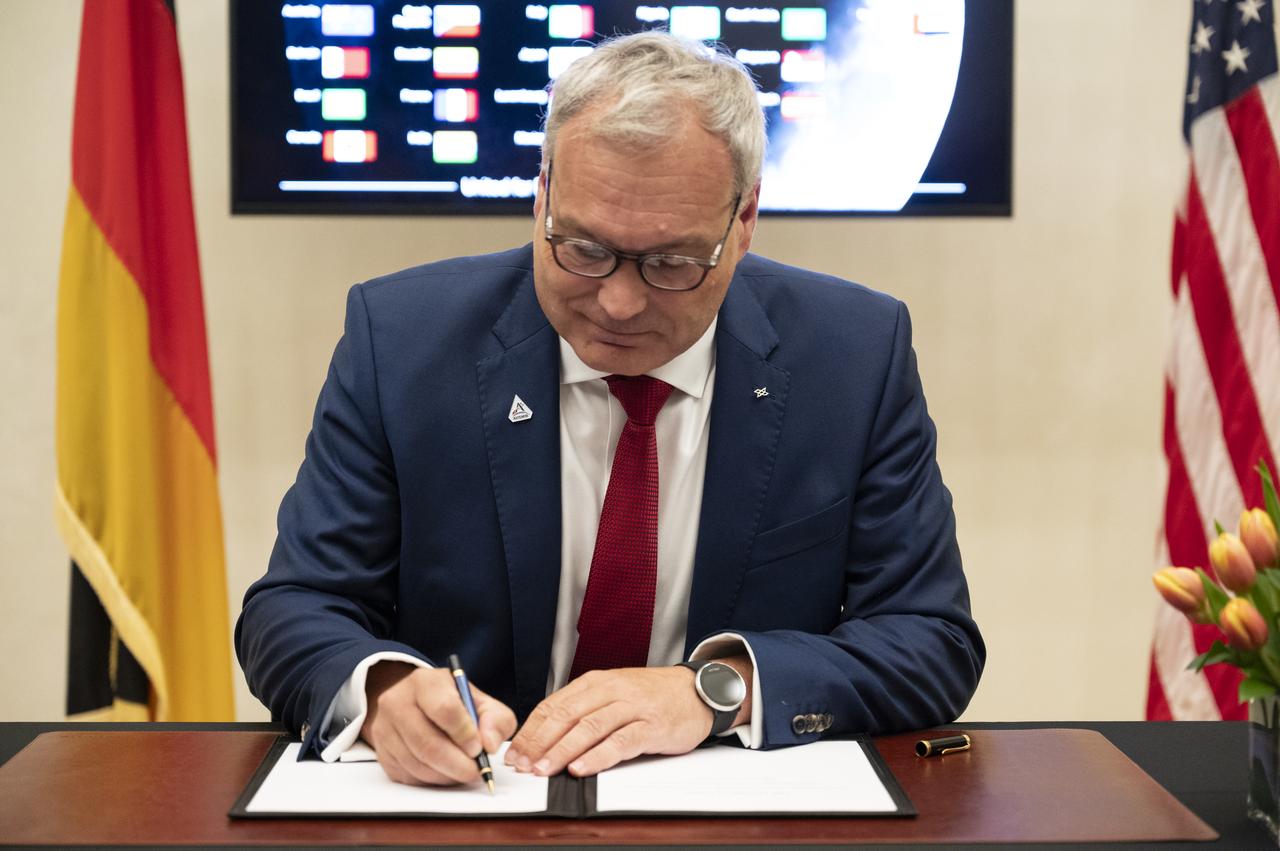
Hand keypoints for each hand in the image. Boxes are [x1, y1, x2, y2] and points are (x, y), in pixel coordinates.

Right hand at [360, 662, 516, 786]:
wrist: (417, 706)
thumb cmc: (454, 704)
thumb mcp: (481, 703)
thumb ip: (496, 720)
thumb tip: (489, 744)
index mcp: (426, 682)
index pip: (444, 709)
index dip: (464, 734)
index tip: (479, 748)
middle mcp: (398, 701)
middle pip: (427, 743)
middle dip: (457, 764)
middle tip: (475, 772)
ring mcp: (385, 728)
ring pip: (417, 763)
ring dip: (446, 775)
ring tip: (463, 771)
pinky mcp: (382, 753)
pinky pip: (408, 775)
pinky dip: (431, 780)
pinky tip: (444, 771)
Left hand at [506, 661, 747, 777]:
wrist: (695, 690)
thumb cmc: (651, 696)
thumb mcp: (612, 693)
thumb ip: (583, 709)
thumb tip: (544, 737)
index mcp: (595, 682)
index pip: (554, 705)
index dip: (531, 730)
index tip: (514, 752)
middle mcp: (610, 690)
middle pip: (566, 715)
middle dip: (539, 742)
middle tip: (522, 764)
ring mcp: (632, 707)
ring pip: (589, 727)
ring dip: (562, 750)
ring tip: (544, 769)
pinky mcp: (651, 725)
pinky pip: (620, 741)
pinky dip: (598, 756)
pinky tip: (581, 768)